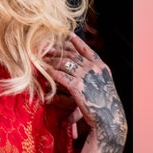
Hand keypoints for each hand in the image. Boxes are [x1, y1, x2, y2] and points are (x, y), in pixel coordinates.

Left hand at [45, 32, 127, 152]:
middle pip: (72, 55)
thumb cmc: (106, 105)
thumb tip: (84, 70)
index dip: (77, 42)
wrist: (109, 118)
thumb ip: (96, 76)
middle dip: (59, 50)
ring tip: (42, 58)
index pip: (88, 50)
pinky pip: (61, 76)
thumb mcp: (104, 85)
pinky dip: (51, 72)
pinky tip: (44, 71)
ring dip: (52, 60)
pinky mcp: (78, 86)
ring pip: (65, 64)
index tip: (68, 35)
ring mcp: (86, 76)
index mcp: (102, 67)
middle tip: (47, 47)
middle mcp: (94, 68)